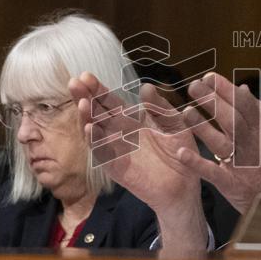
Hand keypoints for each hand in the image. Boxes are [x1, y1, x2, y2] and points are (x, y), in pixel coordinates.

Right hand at [69, 73, 207, 249]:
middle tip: (74, 83)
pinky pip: (103, 154)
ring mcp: (116, 151)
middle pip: (97, 113)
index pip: (110, 102)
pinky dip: (96, 142)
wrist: (186, 184)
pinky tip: (91, 129)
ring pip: (96, 132)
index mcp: (132, 121)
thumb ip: (160, 106)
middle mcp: (119, 134)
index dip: (98, 90)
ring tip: (82, 103)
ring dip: (87, 118)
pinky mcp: (117, 168)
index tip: (86, 75)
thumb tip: (145, 86)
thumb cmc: (181, 153)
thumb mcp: (175, 124)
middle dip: (85, 98)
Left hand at [179, 72, 260, 213]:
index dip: (226, 89)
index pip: (243, 105)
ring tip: (187, 111)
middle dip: (212, 101)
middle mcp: (251, 145)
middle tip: (194, 86)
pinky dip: (197, 163)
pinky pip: (212, 172)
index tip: (209, 77)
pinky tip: (181, 152)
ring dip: (203, 127)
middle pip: (231, 119)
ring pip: (220, 142)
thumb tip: (243, 88)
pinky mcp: (230, 183)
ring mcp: (240, 164)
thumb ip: (259, 111)